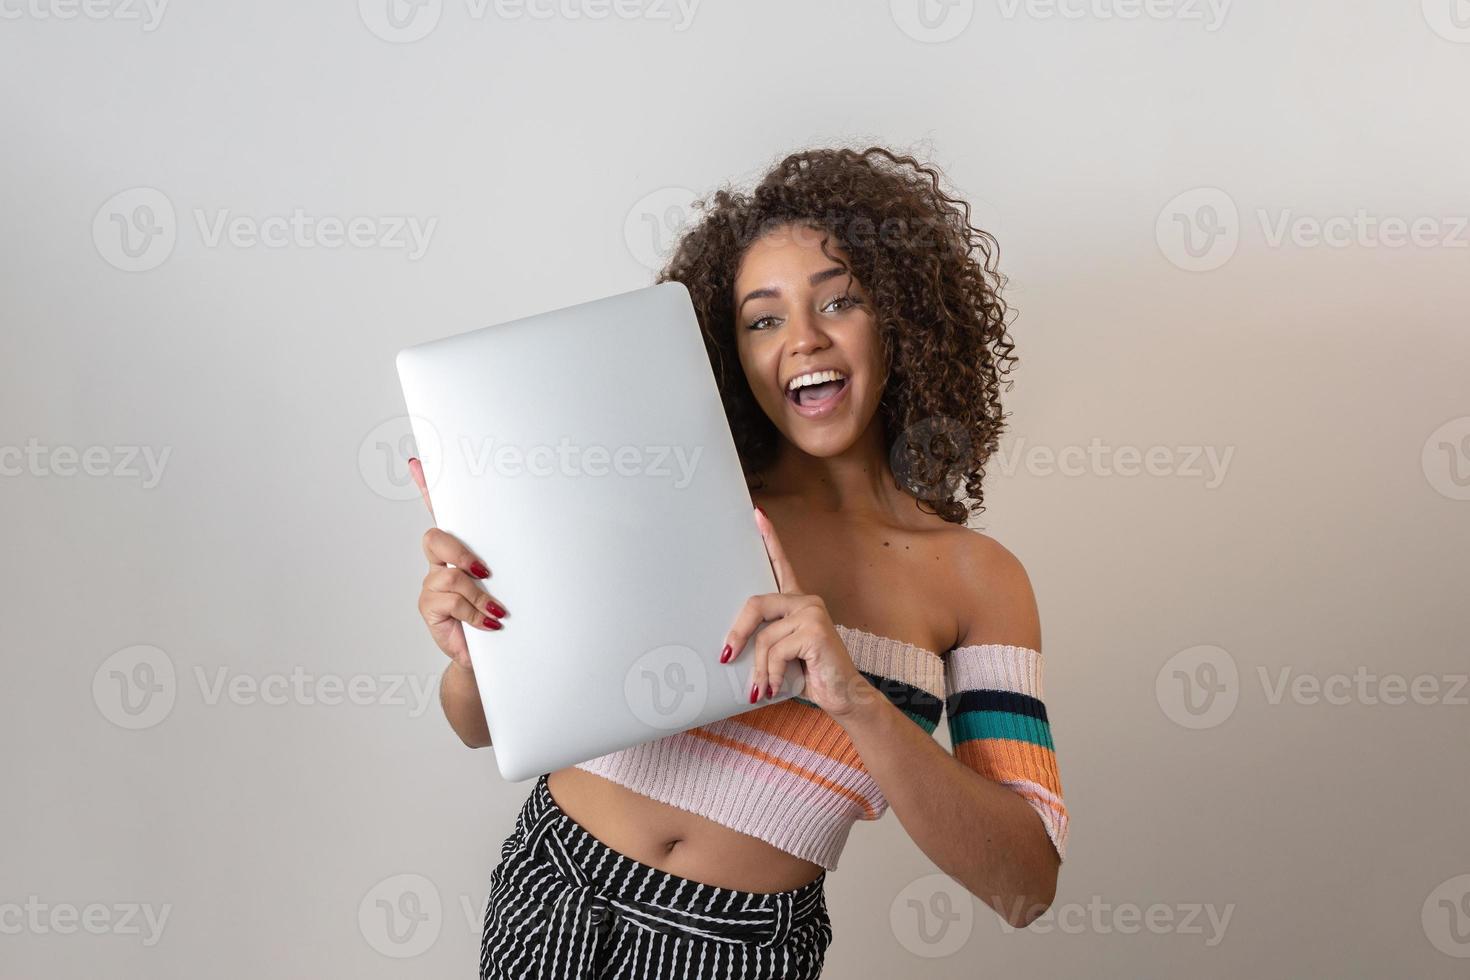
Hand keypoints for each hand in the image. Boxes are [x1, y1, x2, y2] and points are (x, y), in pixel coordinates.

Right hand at [409, 457, 508, 669]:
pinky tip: (487, 624)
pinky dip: (474, 612)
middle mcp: (440, 563)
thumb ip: (513, 559)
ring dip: (479, 595)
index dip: (427, 488)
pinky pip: (451, 600)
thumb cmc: (500, 614)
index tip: (419, 463)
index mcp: (459, 550)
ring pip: (451, 574)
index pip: (440, 513)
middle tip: (485, 571)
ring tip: (496, 611)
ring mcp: (432, 585)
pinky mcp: (429, 607)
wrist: (489, 656)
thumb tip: (547, 530)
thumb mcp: (510, 582)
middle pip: (435, 537)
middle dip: (460, 552)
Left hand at [720, 505, 872, 716]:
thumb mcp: (780, 654)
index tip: (757, 514)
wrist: (843, 695)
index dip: (769, 539)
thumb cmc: (809, 674)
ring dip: (760, 668)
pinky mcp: (814, 629)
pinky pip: (776, 650)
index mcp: (797, 603)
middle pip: (756, 604)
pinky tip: (778, 685)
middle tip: (727, 656)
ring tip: (764, 686)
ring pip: (764, 637)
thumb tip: (729, 649)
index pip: (781, 565)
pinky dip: (772, 674)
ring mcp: (812, 612)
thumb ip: (764, 641)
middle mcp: (806, 601)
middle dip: (738, 633)